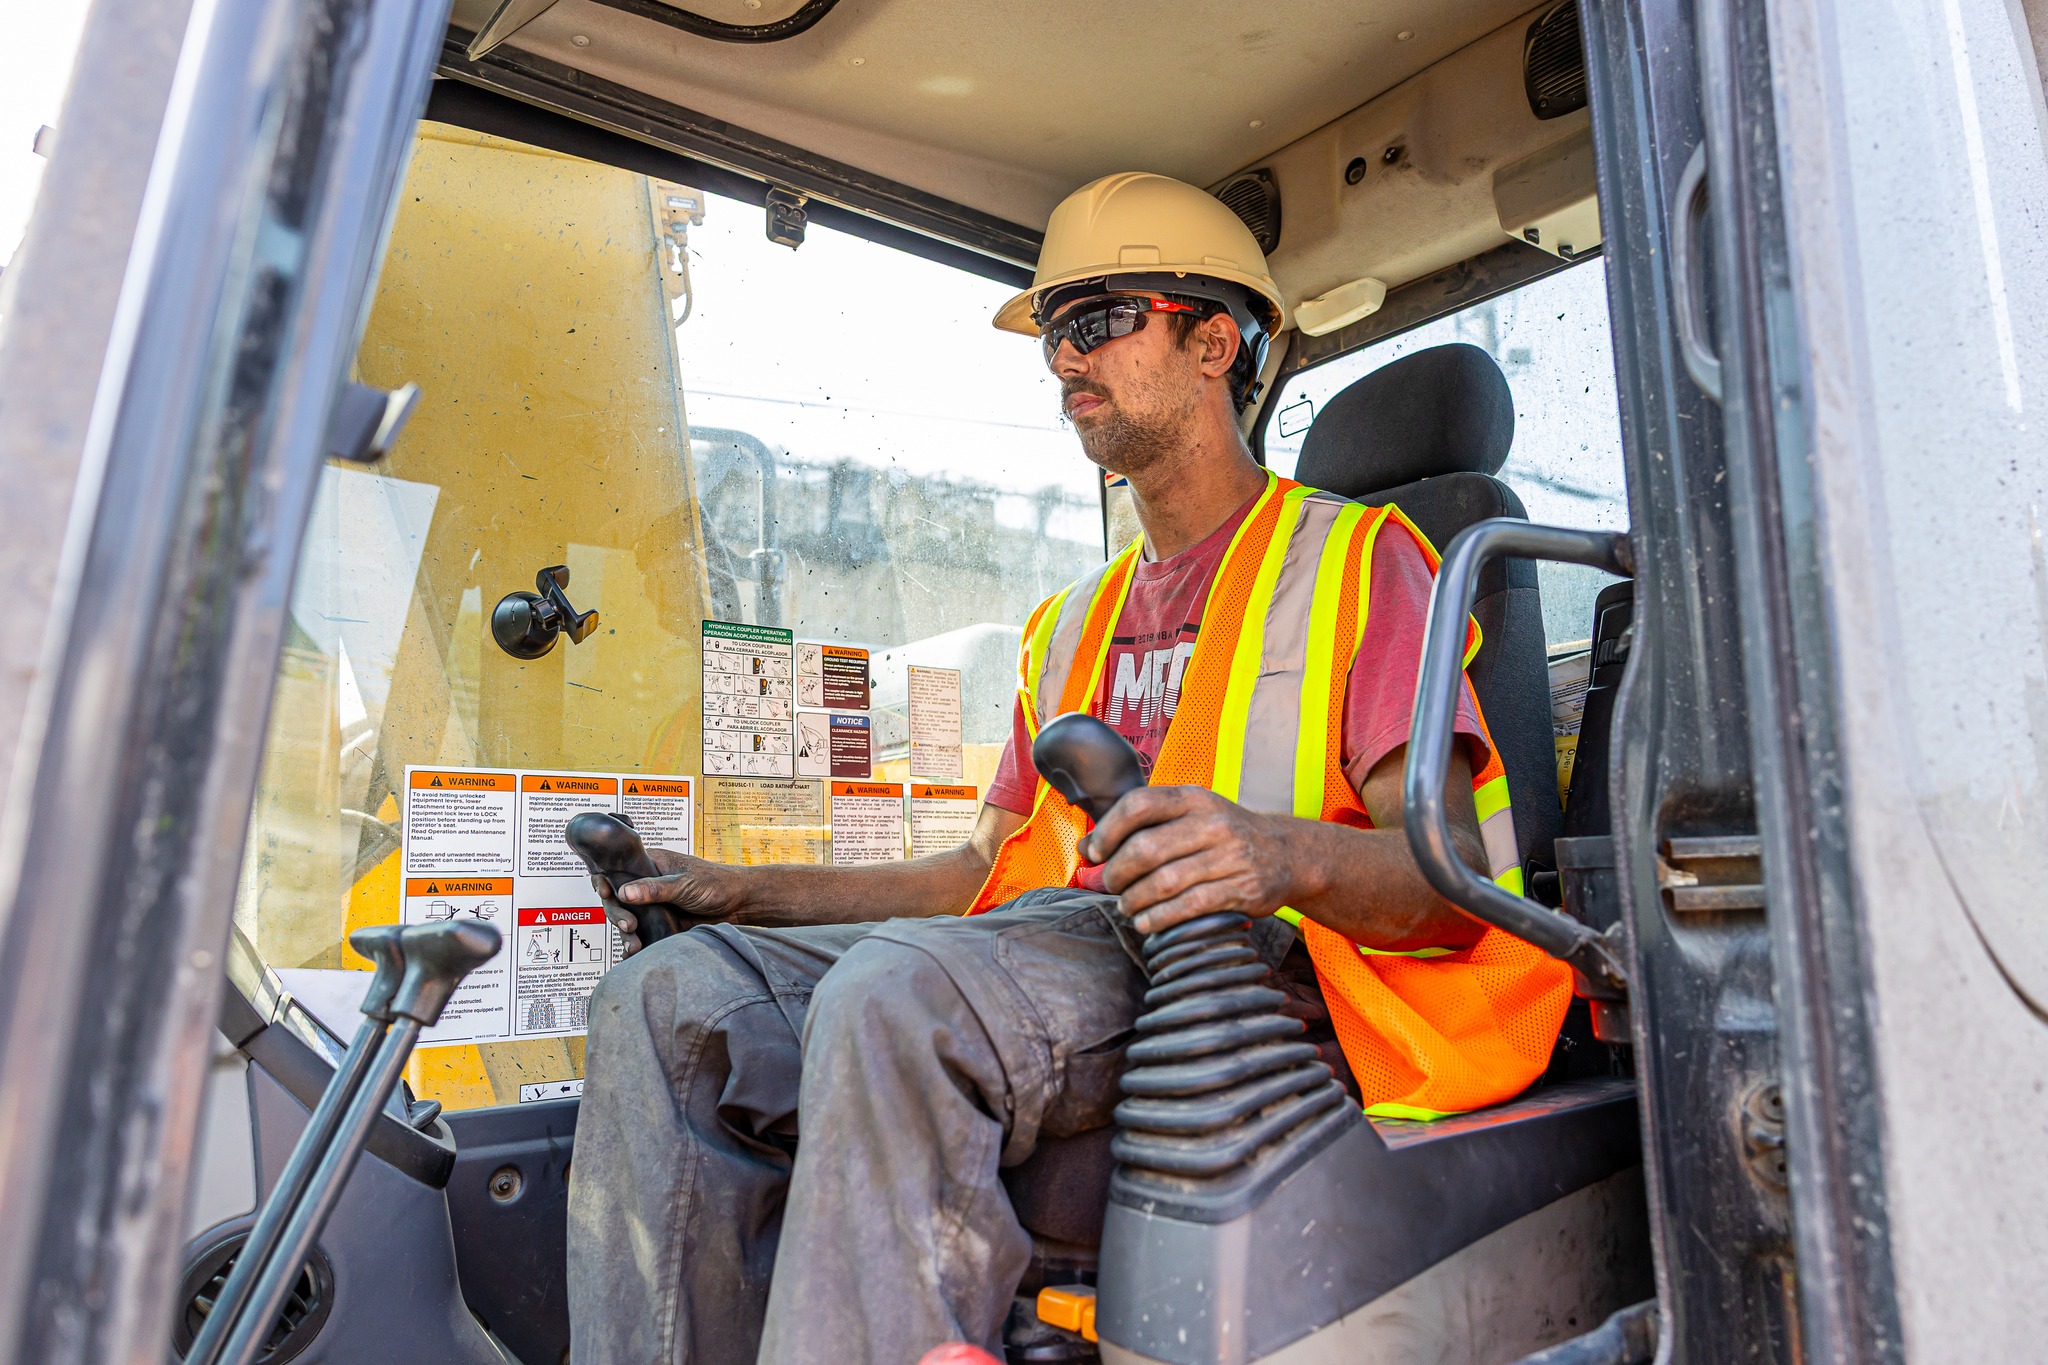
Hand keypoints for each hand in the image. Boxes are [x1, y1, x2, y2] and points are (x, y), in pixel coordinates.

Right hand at [591, 847, 741, 955]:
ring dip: (626, 933)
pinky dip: (635, 944)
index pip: (618, 871)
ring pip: (628, 919)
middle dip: (617, 914)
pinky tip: (632, 953)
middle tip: (629, 926)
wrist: (739, 904)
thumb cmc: (716, 883)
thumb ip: (655, 888)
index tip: (604, 892)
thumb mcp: (684, 883)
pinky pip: (641, 934)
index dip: (605, 881)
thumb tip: (625, 892)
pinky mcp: (660, 924)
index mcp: (650, 865)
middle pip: (618, 899)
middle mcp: (647, 885)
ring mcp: (653, 906)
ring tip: (633, 945)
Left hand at [1079, 786, 1301, 934]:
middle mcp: (1212, 823)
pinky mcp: (1241, 889)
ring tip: (1126, 906)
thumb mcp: (1189, 816)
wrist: (1286, 853)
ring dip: (1135, 900)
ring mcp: (1229, 856)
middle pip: (1146, 848)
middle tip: (1110, 886)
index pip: (1138, 805)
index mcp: (1193, 798)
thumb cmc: (1223, 835)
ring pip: (1164, 881)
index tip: (1095, 853)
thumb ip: (1141, 826)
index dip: (1108, 830)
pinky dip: (1159, 918)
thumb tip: (1086, 848)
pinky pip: (1188, 906)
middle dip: (1117, 873)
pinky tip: (1146, 922)